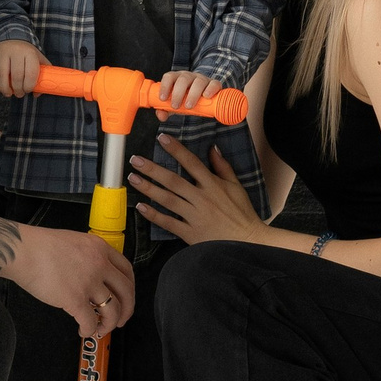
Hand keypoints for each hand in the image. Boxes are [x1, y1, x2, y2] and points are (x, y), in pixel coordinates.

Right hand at [0, 39, 42, 98]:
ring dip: (5, 89)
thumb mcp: (38, 57)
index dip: (29, 86)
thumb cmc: (25, 51)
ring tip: (8, 93)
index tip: (28, 90)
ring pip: (1, 76)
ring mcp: (1, 53)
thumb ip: (42, 74)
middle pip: (16, 77)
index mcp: (29, 52)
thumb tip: (38, 93)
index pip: (31, 74)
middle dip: (18, 90)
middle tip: (19, 93)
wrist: (10, 35)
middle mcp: (15, 51)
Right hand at [8, 224, 136, 334]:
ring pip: (113, 309)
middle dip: (127, 310)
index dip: (129, 288)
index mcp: (100, 248)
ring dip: (109, 324)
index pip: (126, 270)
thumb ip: (88, 256)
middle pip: (126, 291)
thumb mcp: (74, 242)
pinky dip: (89, 330)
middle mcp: (100, 264)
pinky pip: (91, 321)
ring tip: (101, 329)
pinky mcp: (75, 299)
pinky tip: (82, 330)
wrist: (22, 251)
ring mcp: (89, 282)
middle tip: (121, 320)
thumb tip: (91, 275)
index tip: (126, 297)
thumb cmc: (39, 246)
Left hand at [130, 135, 269, 247]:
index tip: (162, 138)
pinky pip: (169, 223)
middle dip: (153, 169)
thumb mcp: (236, 186)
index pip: (191, 163)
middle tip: (136, 160)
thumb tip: (212, 148)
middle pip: (173, 181)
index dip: (176, 149)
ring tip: (134, 178)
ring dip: (149, 189)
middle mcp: (201, 199)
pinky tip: (141, 207)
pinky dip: (154, 215)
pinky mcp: (190, 233)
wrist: (246, 241)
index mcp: (212, 185)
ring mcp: (194, 216)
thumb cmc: (242, 213)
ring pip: (167, 200)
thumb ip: (222, 167)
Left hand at [156, 67, 217, 112]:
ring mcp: (202, 79)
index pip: (169, 76)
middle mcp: (189, 76)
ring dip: (193, 94)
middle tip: (175, 106)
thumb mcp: (175, 104)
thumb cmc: (186, 98)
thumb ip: (165, 109)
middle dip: (178, 93)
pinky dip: (210, 89)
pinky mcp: (214, 84)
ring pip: (198, 82)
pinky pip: (214, 83)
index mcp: (177, 78)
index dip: (165, 86)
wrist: (203, 95)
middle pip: (183, 79)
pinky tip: (206, 96)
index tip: (163, 99)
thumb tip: (161, 115)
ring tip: (189, 106)